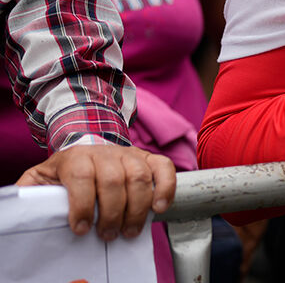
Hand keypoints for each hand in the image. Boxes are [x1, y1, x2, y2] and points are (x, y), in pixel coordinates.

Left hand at [17, 144, 175, 240]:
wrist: (88, 148)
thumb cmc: (65, 171)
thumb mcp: (41, 178)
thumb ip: (30, 190)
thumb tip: (21, 205)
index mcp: (76, 157)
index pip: (82, 178)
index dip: (83, 206)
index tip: (81, 229)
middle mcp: (105, 152)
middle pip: (114, 181)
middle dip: (112, 214)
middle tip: (108, 235)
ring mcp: (130, 154)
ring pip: (140, 178)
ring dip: (138, 208)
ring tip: (130, 230)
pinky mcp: (149, 158)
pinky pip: (164, 167)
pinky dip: (166, 188)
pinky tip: (159, 207)